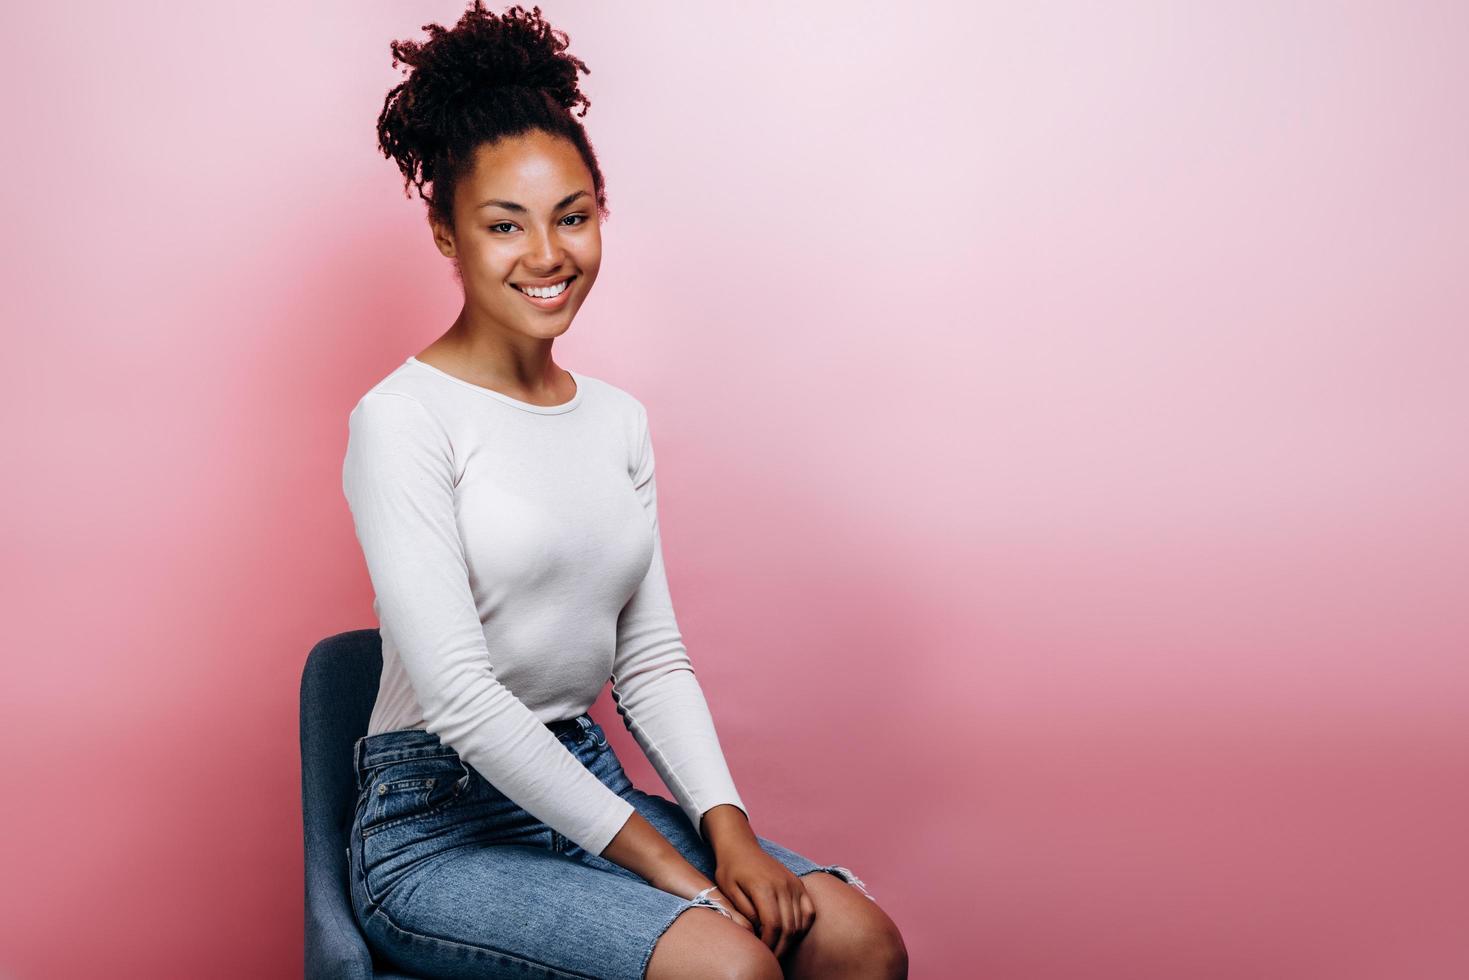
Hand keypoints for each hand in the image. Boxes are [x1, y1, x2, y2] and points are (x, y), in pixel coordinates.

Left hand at [713, 843, 816, 960]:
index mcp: (764, 888)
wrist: (741, 847)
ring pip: (800, 922)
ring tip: (779, 949)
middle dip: (780, 948)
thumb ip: (744, 911)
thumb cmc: (731, 869)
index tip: (762, 953)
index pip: (773, 925)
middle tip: (771, 958)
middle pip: (788, 927)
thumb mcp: (728, 890)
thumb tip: (758, 930)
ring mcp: (794, 884)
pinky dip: (803, 927)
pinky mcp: (799, 884)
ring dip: (791, 940)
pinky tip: (792, 934)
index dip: (769, 944)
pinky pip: (809, 911)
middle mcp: (783, 885)